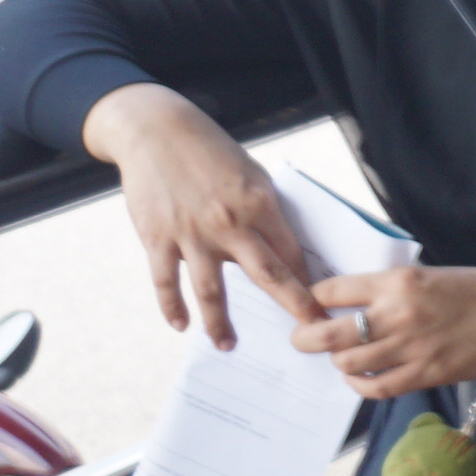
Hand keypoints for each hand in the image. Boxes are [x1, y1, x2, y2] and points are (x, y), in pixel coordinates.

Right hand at [89, 82, 319, 349]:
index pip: (292, 253)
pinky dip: (173, 306)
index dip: (306, 282)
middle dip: (292, 307)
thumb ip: (265, 210)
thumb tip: (284, 246)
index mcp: (260, 204)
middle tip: (308, 335)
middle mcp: (229, 222)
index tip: (319, 304)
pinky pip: (166, 281)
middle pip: (267, 275)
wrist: (156, 130)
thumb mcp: (252, 174)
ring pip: (212, 289)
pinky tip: (181, 325)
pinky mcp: (158, 236)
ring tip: (228, 345)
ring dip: (220, 323)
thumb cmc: (210, 152)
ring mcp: (192, 232)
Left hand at [295, 259, 475, 399]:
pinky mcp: (425, 373)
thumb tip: (346, 308)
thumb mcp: (423, 275)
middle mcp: (396, 314)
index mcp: (395, 282)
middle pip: (325, 335)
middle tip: (304, 339)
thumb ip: (385, 290)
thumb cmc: (472, 289)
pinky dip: (359, 384)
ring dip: (338, 361)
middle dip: (305, 338)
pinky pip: (375, 387)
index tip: (313, 308)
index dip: (313, 301)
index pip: (329, 292)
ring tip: (346, 357)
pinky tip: (361, 378)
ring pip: (346, 363)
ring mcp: (410, 347)